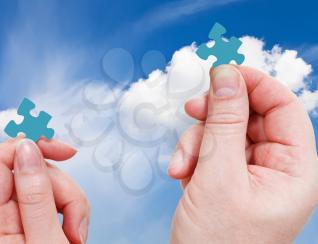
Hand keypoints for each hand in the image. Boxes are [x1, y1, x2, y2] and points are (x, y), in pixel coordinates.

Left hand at [0, 138, 89, 243]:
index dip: (31, 146)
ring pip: (49, 183)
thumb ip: (36, 195)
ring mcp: (17, 219)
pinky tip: (73, 233)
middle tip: (75, 220)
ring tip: (76, 235)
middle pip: (32, 172)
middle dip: (63, 188)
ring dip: (72, 204)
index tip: (64, 151)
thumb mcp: (45, 241)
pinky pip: (56, 199)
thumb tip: (28, 148)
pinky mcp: (32, 222)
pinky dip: (71, 211)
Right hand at [168, 65, 317, 242]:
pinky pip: (210, 149)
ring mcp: (249, 173)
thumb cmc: (216, 242)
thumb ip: (224, 121)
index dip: (254, 84)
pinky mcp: (226, 178)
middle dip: (215, 115)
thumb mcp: (218, 175)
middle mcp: (275, 168)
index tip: (222, 71)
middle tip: (192, 110)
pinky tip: (181, 175)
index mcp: (293, 170)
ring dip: (196, 141)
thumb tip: (226, 74)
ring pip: (223, 131)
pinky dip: (192, 156)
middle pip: (248, 116)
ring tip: (181, 166)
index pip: (283, 107)